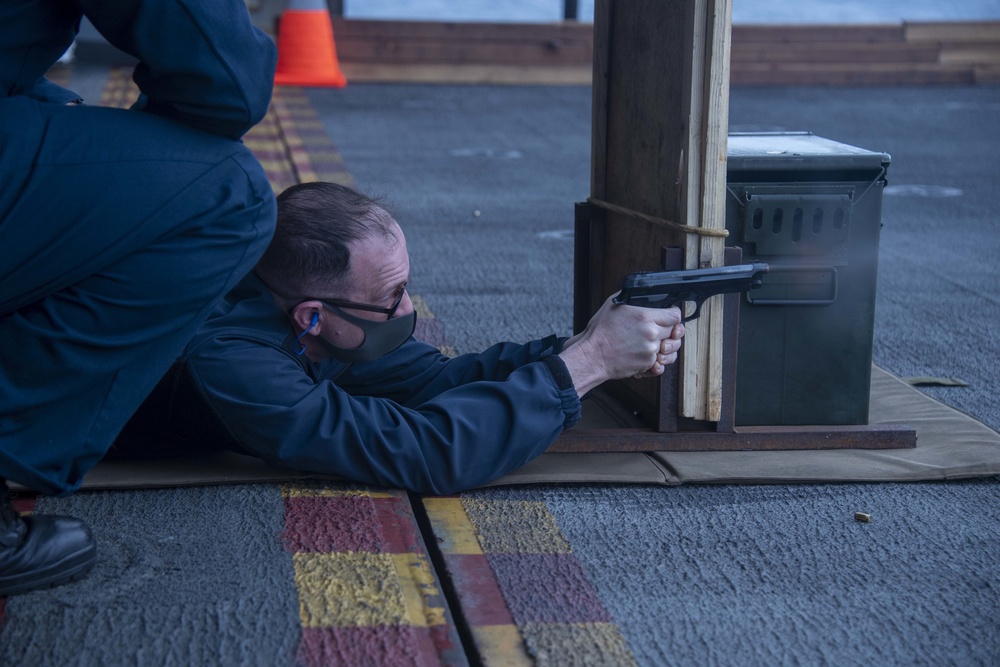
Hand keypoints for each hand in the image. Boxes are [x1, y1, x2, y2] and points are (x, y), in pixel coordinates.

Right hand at [559, 294, 684, 396]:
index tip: (670, 316)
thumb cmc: (601, 332)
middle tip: (661, 330)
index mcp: (645, 317)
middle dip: (670, 330)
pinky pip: (661, 361)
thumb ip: (632, 298)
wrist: (594, 356)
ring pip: (671, 348)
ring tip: (656, 344)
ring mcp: (651, 351)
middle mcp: (651, 334)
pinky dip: (656, 358)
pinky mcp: (647, 364)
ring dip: (666, 346)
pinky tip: (647, 354)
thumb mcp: (613, 305)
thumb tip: (642, 295)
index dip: (673, 315)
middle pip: (675, 331)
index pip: (675, 316)